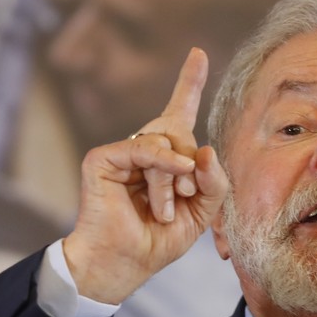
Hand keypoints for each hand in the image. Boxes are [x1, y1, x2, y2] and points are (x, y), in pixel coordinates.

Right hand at [63, 48, 228, 303]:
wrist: (126, 264)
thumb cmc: (160, 239)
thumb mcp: (203, 212)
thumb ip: (214, 181)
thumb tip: (205, 150)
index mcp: (167, 158)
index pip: (180, 111)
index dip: (190, 82)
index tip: (198, 53)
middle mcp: (143, 149)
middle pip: (182, 131)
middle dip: (192, 168)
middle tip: (185, 198)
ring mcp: (122, 152)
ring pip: (164, 142)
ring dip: (174, 180)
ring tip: (164, 209)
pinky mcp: (103, 159)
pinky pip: (144, 147)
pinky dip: (163, 165)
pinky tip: (173, 180)